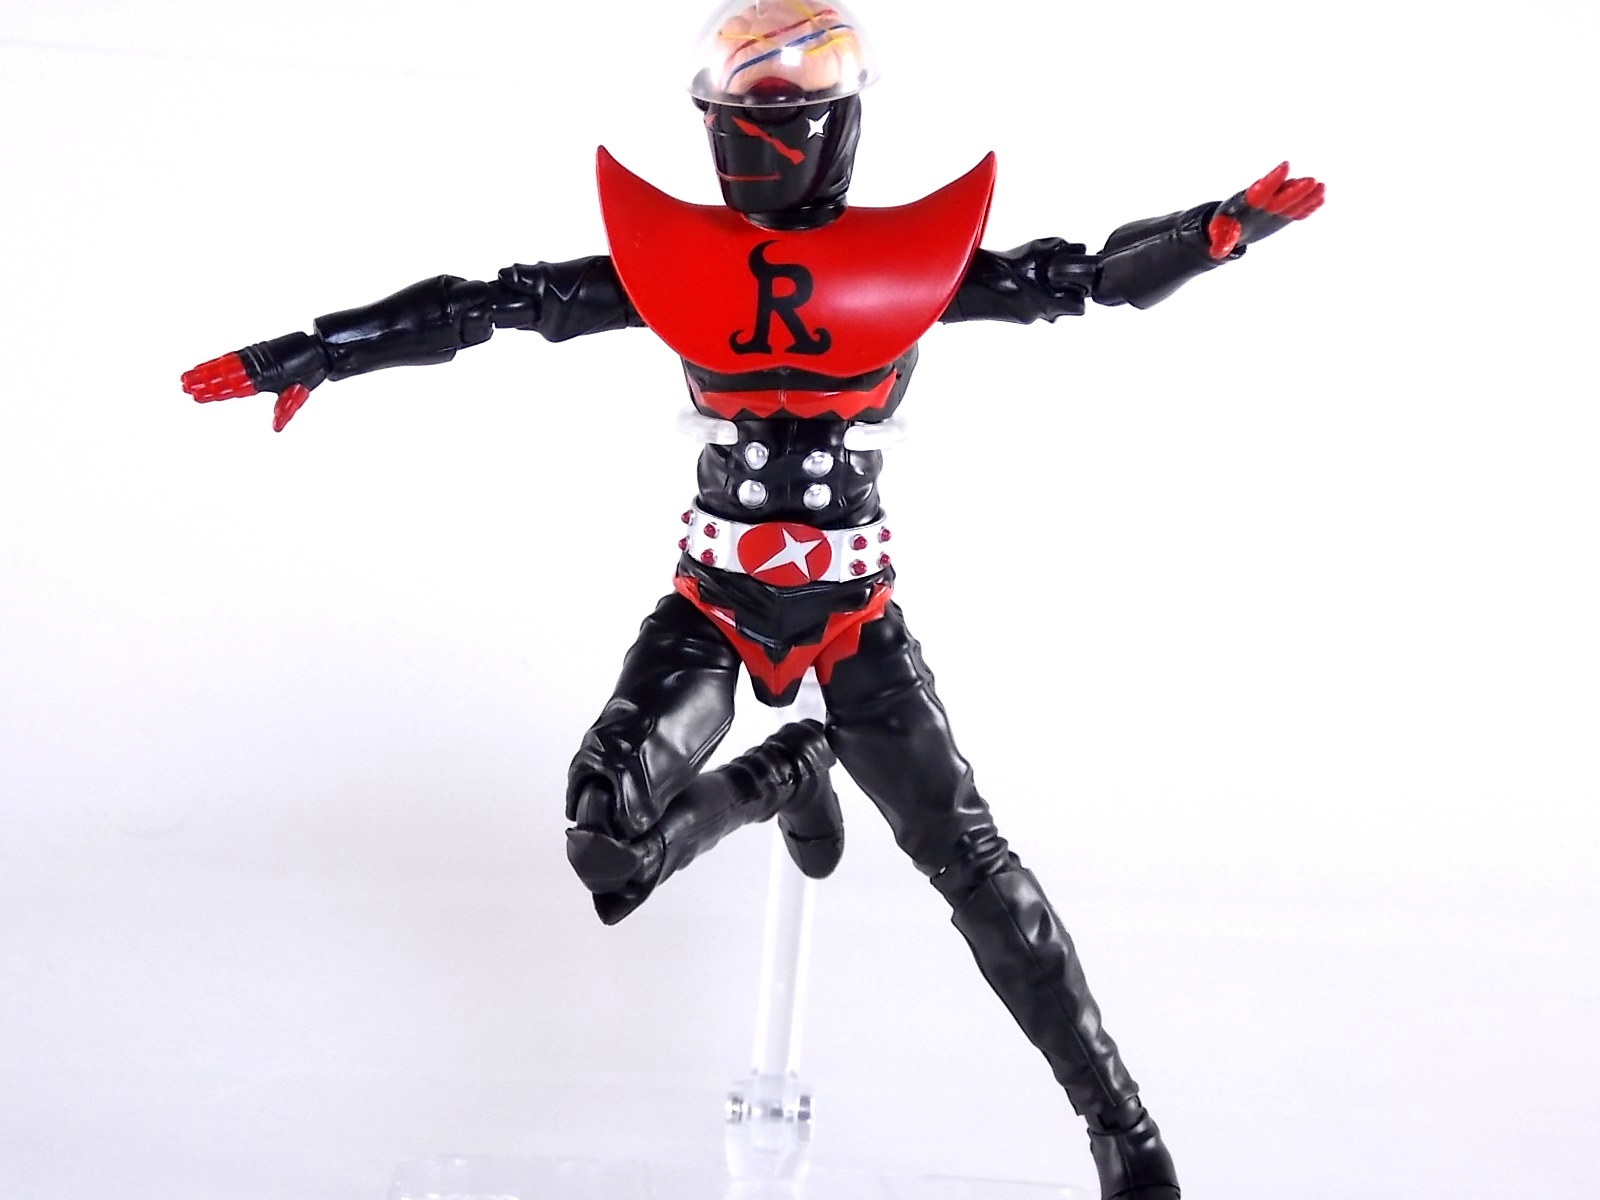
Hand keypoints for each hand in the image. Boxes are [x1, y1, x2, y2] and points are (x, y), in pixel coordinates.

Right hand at [180, 332, 329, 430]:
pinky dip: (216, 362)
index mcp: (265, 378)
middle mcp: (256, 367)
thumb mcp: (299, 393)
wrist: (319, 353)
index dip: (216, 391)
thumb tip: (276, 427)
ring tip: (186, 378)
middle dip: (205, 381)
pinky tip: (205, 367)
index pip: (235, 386)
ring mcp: (254, 359)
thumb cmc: (309, 373)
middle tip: (185, 387)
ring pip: (224, 366)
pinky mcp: (254, 353)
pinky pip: (232, 358)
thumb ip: (286, 409)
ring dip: (205, 372)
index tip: (200, 395)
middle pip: (225, 375)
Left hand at [1206, 161, 1324, 258]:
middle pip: (1281, 195)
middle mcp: (1264, 202)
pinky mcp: (1281, 215)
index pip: (1261, 190)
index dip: (1273, 179)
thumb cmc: (1222, 227)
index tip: (1285, 165)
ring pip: (1291, 200)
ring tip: (1322, 187)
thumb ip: (1221, 241)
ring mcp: (1274, 208)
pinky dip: (1307, 206)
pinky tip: (1321, 198)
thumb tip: (1216, 253)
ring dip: (1306, 195)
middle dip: (1295, 189)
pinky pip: (1295, 210)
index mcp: (1247, 203)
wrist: (1229, 225)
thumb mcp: (1219, 234)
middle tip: (1312, 180)